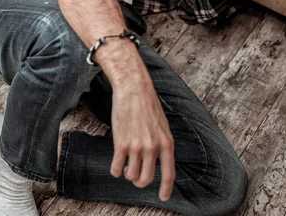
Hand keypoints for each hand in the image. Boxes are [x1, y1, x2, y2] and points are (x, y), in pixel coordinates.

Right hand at [110, 75, 175, 201]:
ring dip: (128, 174)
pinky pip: (116, 168)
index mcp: (167, 142)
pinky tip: (116, 164)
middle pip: (146, 179)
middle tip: (135, 176)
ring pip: (131, 175)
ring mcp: (136, 146)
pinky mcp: (121, 143)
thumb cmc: (147, 103)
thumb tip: (157, 161)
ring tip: (127, 165)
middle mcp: (153, 147)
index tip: (163, 197)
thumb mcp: (162, 124)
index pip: (169, 174)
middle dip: (139, 182)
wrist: (133, 88)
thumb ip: (161, 143)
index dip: (166, 189)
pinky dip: (115, 170)